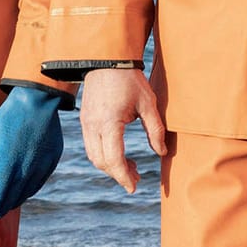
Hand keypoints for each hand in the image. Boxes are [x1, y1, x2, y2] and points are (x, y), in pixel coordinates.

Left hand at [0, 85, 65, 217]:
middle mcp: (25, 167)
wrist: (39, 100)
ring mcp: (41, 165)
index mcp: (7, 161)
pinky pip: (39, 182)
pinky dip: (29, 190)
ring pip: (26, 192)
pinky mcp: (52, 161)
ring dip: (15, 201)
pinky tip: (23, 192)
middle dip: (1, 207)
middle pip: (11, 197)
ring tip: (7, 205)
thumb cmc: (10, 116)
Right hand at [78, 67, 165, 194]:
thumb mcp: (148, 103)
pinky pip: (90, 145)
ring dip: (110, 166)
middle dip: (118, 175)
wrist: (108, 59)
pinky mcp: (84, 119)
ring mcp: (86, 123)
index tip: (134, 187)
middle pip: (101, 162)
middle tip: (136, 179)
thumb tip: (161, 152)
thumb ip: (155, 129)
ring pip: (93, 156)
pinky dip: (103, 155)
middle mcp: (93, 125)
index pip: (114, 159)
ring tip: (130, 168)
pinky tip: (118, 155)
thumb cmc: (130, 80)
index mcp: (109, 122)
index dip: (124, 177)